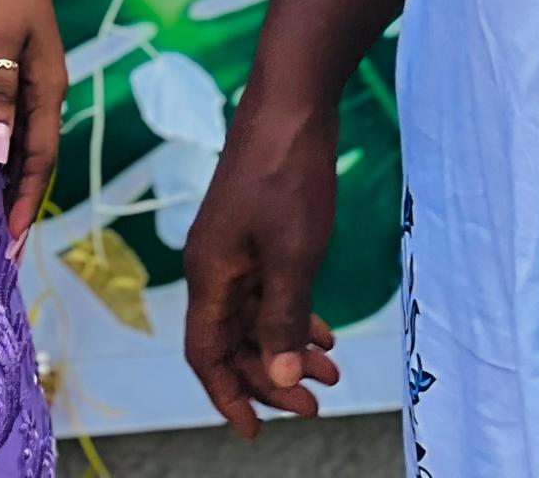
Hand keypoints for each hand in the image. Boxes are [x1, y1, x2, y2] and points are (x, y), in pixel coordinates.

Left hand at [0, 0, 65, 243]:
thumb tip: (0, 154)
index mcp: (49, 89)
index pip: (40, 158)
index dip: (27, 199)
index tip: (12, 239)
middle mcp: (44, 92)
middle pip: (35, 158)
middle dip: (21, 203)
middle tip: (4, 250)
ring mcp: (31, 82)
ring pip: (22, 143)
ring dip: (10, 182)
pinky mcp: (14, 71)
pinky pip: (11, 122)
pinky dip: (1, 151)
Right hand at [184, 97, 342, 435]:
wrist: (292, 106)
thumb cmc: (287, 177)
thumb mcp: (292, 257)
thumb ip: (283, 320)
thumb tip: (279, 381)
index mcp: (209, 273)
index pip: (204, 353)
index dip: (227, 395)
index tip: (255, 433)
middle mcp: (214, 265)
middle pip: (232, 342)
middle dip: (271, 379)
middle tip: (319, 404)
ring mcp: (235, 247)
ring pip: (254, 317)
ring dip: (288, 348)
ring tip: (334, 370)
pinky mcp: (256, 232)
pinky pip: (268, 291)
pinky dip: (293, 316)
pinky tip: (325, 329)